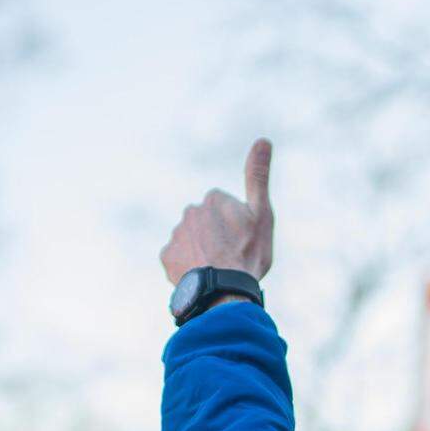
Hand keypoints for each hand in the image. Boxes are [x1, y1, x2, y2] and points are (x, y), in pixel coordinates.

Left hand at [159, 139, 274, 285]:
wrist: (223, 291)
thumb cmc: (248, 253)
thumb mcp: (262, 213)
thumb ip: (258, 176)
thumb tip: (263, 139)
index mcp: (213, 199)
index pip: (224, 208)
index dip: (237, 225)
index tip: (244, 240)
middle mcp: (190, 212)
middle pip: (206, 224)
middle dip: (216, 236)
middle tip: (231, 257)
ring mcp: (176, 235)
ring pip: (191, 241)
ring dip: (201, 251)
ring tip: (217, 270)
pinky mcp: (166, 257)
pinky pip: (178, 259)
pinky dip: (188, 266)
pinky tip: (202, 276)